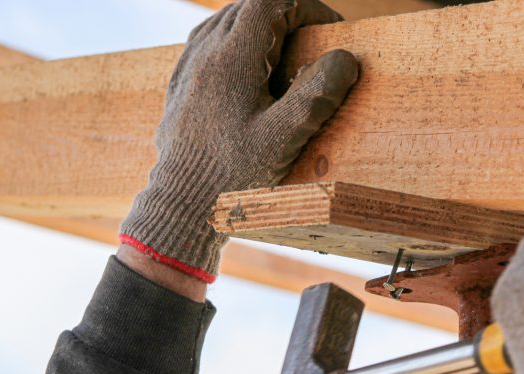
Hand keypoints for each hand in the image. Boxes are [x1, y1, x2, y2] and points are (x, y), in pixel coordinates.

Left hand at [119, 0, 358, 283]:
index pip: (269, 3)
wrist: (182, 203)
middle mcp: (204, 55)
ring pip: (222, 23)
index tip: (328, 27)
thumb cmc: (233, 174)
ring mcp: (187, 70)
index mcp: (232, 60)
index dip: (303, 6)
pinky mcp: (178, 88)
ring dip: (256, 26)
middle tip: (312, 39)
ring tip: (283, 51)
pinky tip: (246, 67)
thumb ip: (316, 95)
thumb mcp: (284, 137)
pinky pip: (204, 44)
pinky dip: (231, 42)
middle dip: (283, 13)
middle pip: (246, 8)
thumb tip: (344, 59)